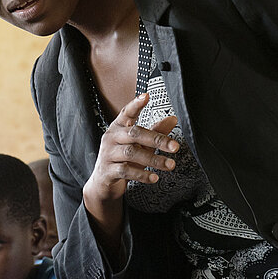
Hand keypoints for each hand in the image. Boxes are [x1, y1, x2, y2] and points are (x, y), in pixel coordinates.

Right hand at [82, 93, 178, 242]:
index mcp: (119, 127)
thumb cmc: (122, 159)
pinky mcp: (107, 170)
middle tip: (174, 146)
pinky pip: (126, 170)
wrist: (103, 182)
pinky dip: (141, 174)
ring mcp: (108, 154)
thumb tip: (173, 119)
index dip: (136, 104)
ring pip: (131, 153)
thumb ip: (155, 132)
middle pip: (134, 134)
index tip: (146, 96)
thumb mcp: (140, 144)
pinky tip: (153, 177)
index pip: (127, 112)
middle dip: (157, 139)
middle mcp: (111, 138)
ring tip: (169, 165)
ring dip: (153, 159)